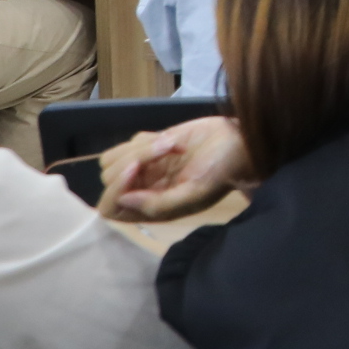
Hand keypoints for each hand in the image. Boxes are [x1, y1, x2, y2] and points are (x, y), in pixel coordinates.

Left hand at [99, 116, 253, 221]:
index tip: (137, 166)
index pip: (111, 207)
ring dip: (140, 146)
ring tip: (171, 143)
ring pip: (113, 159)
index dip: (117, 187)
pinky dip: (144, 139)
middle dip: (133, 158)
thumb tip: (124, 199)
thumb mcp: (196, 192)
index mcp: (152, 209)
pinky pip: (127, 142)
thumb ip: (159, 204)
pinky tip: (170, 140)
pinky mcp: (148, 147)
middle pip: (109, 178)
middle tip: (166, 147)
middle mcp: (143, 190)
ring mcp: (144, 169)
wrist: (240, 142)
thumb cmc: (223, 170)